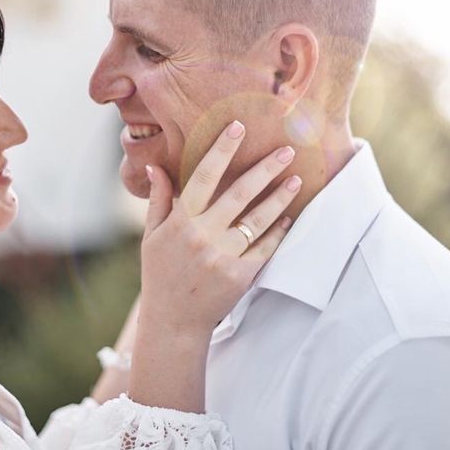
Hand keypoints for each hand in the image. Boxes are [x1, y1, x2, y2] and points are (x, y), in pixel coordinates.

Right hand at [139, 120, 299, 341]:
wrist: (174, 321)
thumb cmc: (160, 274)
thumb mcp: (152, 236)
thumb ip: (158, 200)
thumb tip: (155, 167)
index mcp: (181, 222)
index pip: (203, 176)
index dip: (221, 150)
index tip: (237, 127)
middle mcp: (203, 236)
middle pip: (239, 193)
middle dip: (264, 168)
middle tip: (286, 149)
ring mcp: (224, 256)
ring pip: (258, 219)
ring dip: (280, 197)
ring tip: (296, 178)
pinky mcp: (241, 275)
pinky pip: (265, 247)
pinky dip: (279, 231)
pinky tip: (289, 215)